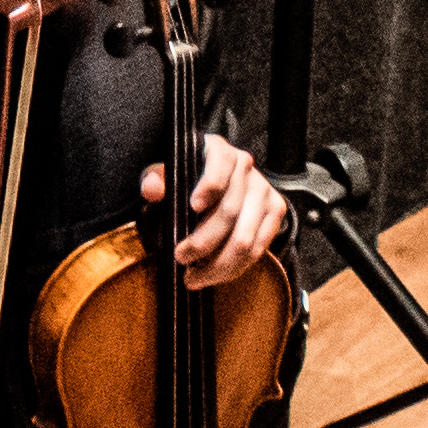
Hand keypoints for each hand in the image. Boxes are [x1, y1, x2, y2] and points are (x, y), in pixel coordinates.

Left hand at [156, 132, 287, 285]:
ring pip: (246, 239)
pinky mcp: (275, 211)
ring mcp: (264, 190)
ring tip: (194, 276)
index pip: (219, 165)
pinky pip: (259, 248)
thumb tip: (152, 190)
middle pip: (229, 212)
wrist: (217, 181)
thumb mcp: (166, 173)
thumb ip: (156, 179)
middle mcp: (246, 168)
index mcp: (218, 150)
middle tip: (181, 258)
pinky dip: (236, 267)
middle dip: (203, 242)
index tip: (193, 206)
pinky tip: (215, 274)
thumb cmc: (186, 177)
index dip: (208, 186)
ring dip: (219, 264)